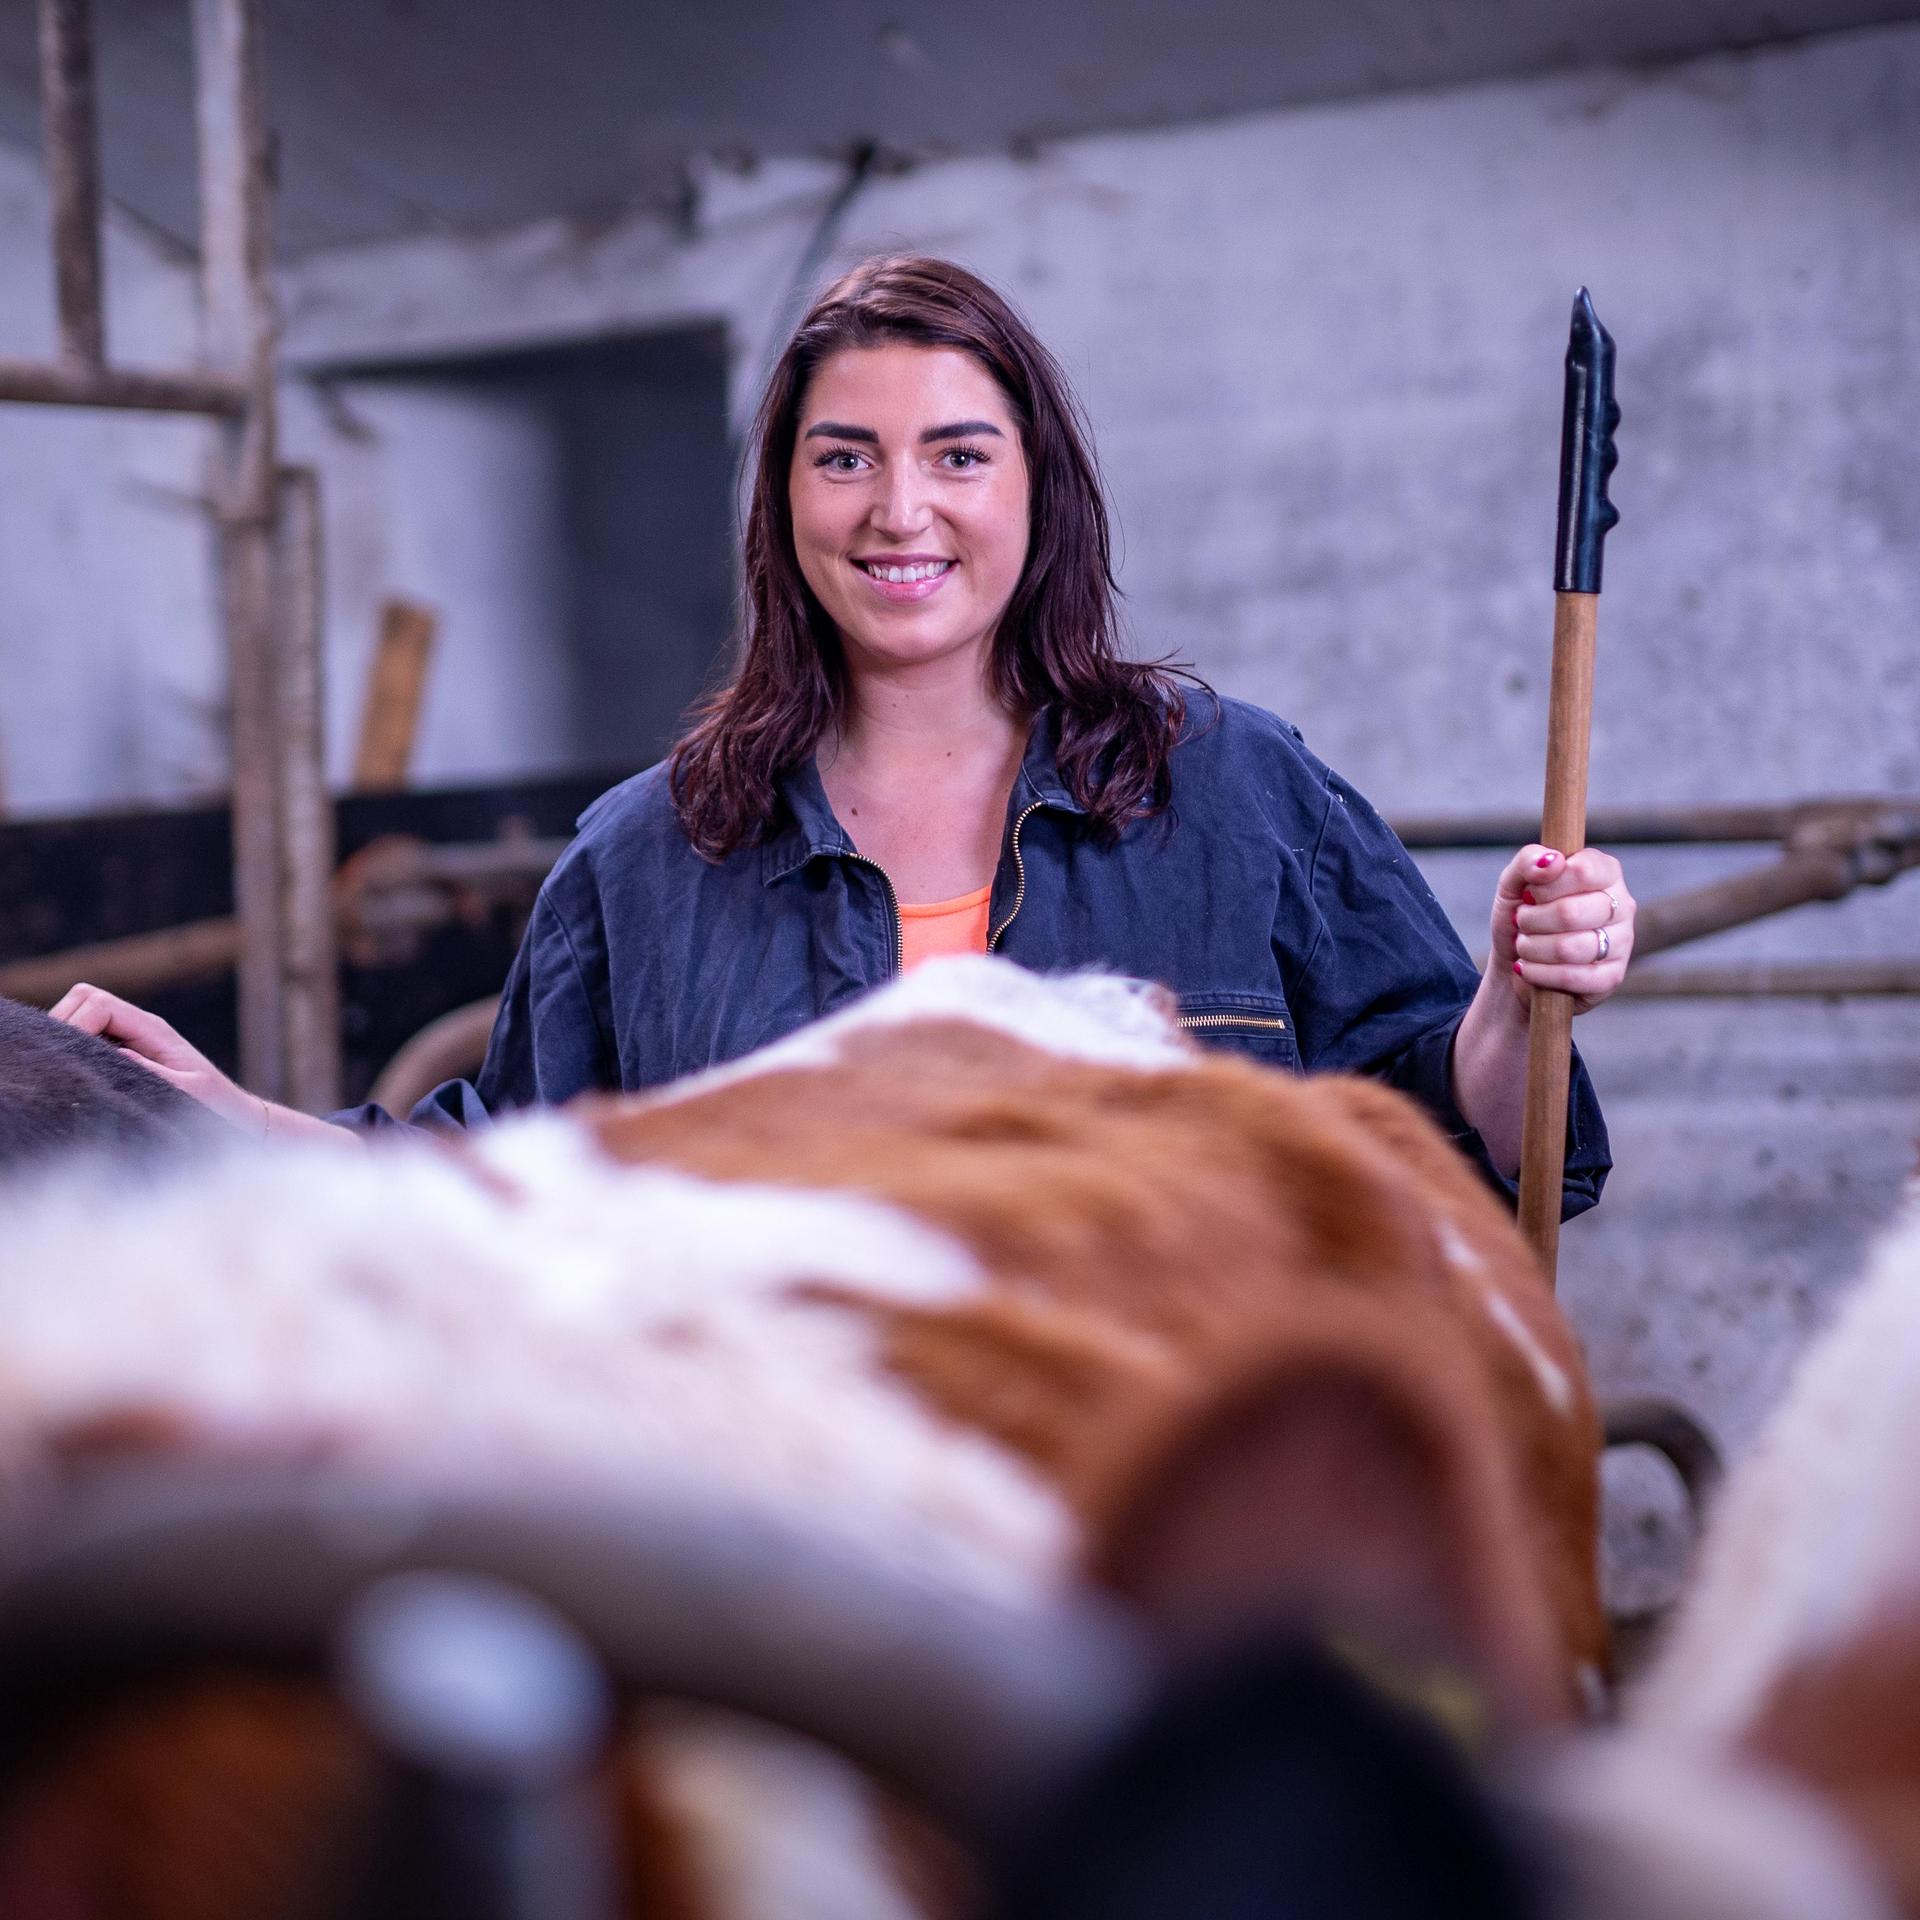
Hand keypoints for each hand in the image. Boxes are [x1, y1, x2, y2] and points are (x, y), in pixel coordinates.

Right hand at [48, 983, 266, 1134]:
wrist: (231, 1113)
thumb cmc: (215, 1103)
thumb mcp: (188, 1091)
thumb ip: (154, 1073)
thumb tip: (114, 1054)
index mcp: (152, 1029)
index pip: (99, 1003)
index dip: (77, 1023)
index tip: (71, 1056)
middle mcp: (138, 1027)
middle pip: (84, 998)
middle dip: (64, 1022)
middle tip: (59, 1060)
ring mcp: (128, 1038)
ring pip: (80, 1014)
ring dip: (66, 1034)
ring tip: (64, 1067)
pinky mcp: (122, 1054)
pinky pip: (87, 1037)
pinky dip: (73, 1048)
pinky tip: (75, 1074)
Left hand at [1488, 845, 1634, 1014]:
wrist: (1514, 963)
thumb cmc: (1522, 915)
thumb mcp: (1514, 882)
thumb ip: (1528, 861)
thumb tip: (1552, 860)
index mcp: (1605, 872)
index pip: (1582, 871)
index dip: (1545, 886)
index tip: (1529, 894)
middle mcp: (1622, 904)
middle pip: (1570, 912)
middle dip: (1531, 920)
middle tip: (1522, 922)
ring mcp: (1622, 942)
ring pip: (1569, 948)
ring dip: (1531, 948)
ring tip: (1524, 945)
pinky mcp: (1612, 977)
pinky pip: (1571, 977)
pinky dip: (1537, 973)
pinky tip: (1528, 967)